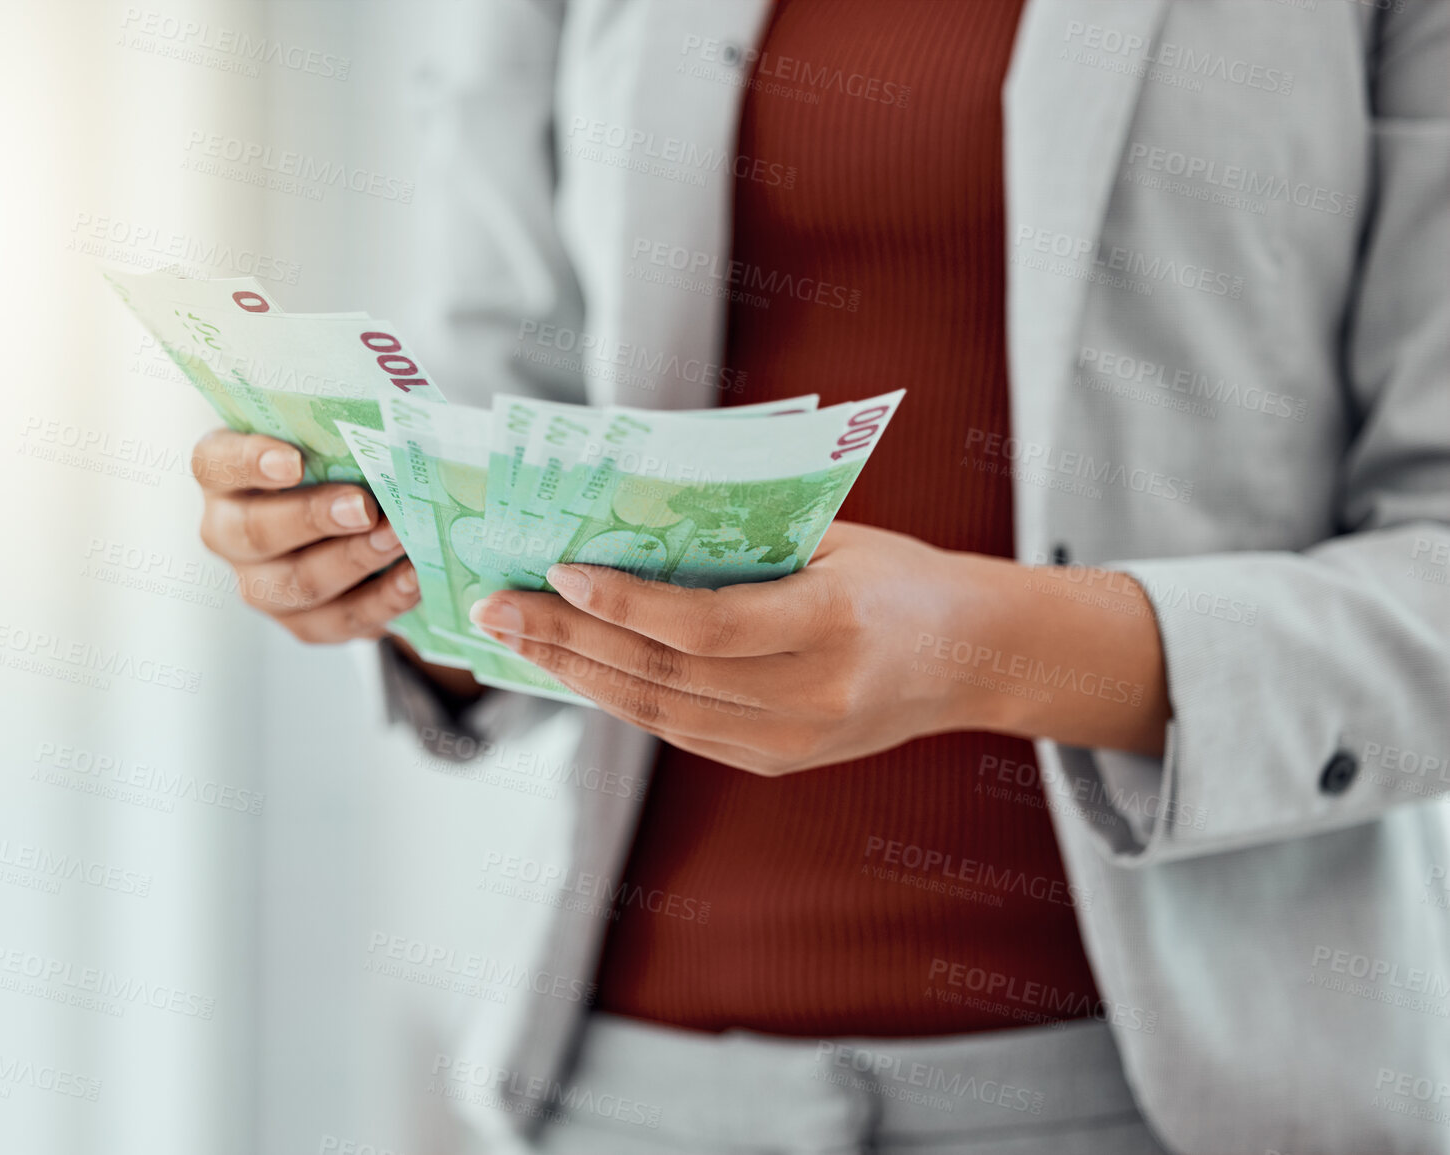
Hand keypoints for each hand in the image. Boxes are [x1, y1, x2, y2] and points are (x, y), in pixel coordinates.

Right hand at [191, 429, 418, 642]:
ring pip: (295, 584)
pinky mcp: (302, 621)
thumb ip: (343, 433)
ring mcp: (261, 583)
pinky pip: (337, 620)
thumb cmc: (337, 461)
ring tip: (399, 539)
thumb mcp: (332, 438)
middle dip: (313, 519)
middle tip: (363, 507)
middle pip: (256, 532)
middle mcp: (230, 532)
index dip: (250, 462)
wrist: (362, 522)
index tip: (293, 461)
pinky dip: (381, 601)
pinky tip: (413, 580)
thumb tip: (388, 427)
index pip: (216, 463)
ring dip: (353, 561)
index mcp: (224, 475)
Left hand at [467, 521, 1168, 774]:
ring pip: (659, 712)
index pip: (708, 626)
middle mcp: (811, 698)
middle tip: (494, 607)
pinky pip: (678, 728)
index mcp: (833, 627)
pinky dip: (617, 695)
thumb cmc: (899, 576)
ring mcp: (792, 742)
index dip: (627, 606)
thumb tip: (626, 530)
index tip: (558, 571)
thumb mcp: (833, 540)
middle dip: (567, 641)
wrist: (972, 658)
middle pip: (665, 676)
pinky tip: (570, 665)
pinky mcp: (776, 762)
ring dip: (575, 675)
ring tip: (511, 637)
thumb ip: (740, 546)